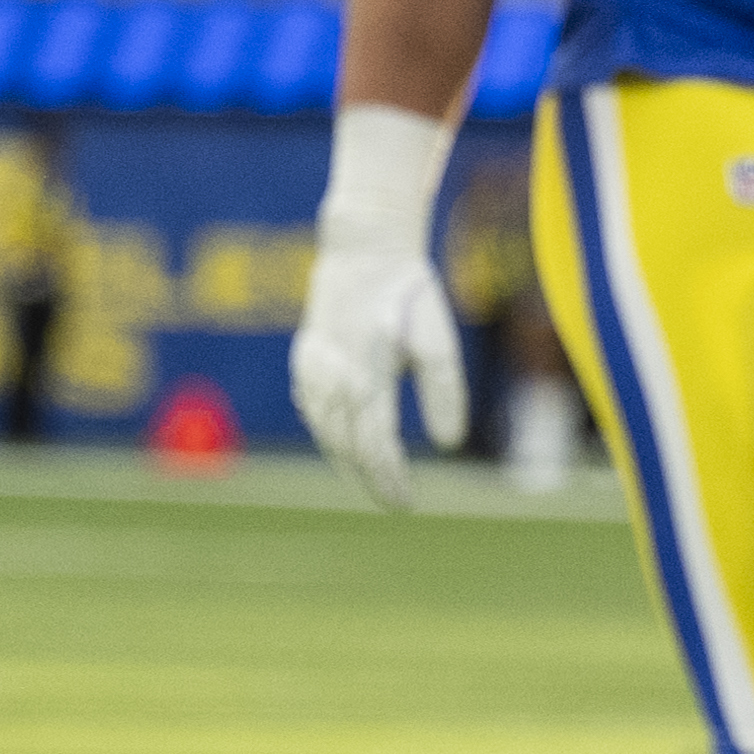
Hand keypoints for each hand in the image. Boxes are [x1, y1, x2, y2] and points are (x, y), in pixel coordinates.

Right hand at [293, 103, 466, 505]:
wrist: (363, 249)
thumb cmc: (410, 294)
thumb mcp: (439, 340)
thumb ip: (445, 393)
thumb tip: (449, 445)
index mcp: (368, 374)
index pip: (375, 445)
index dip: (388, 479)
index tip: (405, 504)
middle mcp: (333, 376)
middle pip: (347, 445)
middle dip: (369, 477)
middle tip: (394, 502)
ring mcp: (312, 367)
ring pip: (325, 431)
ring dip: (346, 459)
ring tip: (374, 480)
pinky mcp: (304, 358)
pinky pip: (310, 409)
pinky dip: (327, 432)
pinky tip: (343, 444)